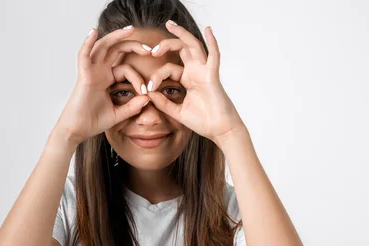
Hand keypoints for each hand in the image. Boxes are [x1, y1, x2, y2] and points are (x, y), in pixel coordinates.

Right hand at [54, 27, 150, 144]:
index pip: (126, 68)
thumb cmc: (93, 122)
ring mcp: (90, 72)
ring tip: (130, 30)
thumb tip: (148, 98)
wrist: (77, 131)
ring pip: (103, 47)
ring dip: (115, 36)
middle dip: (133, 45)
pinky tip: (93, 32)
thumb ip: (132, 107)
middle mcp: (99, 72)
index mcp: (106, 79)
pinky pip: (83, 56)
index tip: (146, 91)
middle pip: (116, 50)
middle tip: (150, 48)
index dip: (138, 77)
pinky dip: (87, 43)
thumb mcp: (118, 114)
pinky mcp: (83, 76)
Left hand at [146, 21, 244, 142]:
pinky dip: (212, 42)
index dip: (157, 75)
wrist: (220, 131)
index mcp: (188, 79)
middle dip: (167, 43)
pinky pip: (214, 56)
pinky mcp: (212, 76)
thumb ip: (164, 103)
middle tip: (152, 46)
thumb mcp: (177, 112)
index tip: (148, 87)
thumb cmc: (203, 122)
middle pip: (181, 49)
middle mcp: (196, 72)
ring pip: (193, 46)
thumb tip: (148, 94)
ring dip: (182, 35)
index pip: (169, 68)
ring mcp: (204, 72)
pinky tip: (208, 30)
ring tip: (170, 25)